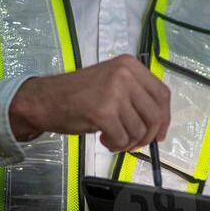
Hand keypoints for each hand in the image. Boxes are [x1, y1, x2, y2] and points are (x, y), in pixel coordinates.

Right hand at [8, 54, 170, 150]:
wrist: (44, 99)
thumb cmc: (77, 94)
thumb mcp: (111, 83)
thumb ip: (135, 96)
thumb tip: (158, 125)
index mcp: (130, 65)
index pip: (162, 94)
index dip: (164, 118)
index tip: (159, 133)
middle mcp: (125, 74)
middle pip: (155, 114)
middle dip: (148, 136)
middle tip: (135, 144)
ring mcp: (114, 92)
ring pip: (139, 130)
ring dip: (128, 142)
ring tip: (113, 139)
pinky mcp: (103, 112)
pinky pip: (122, 138)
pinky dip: (116, 145)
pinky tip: (104, 140)